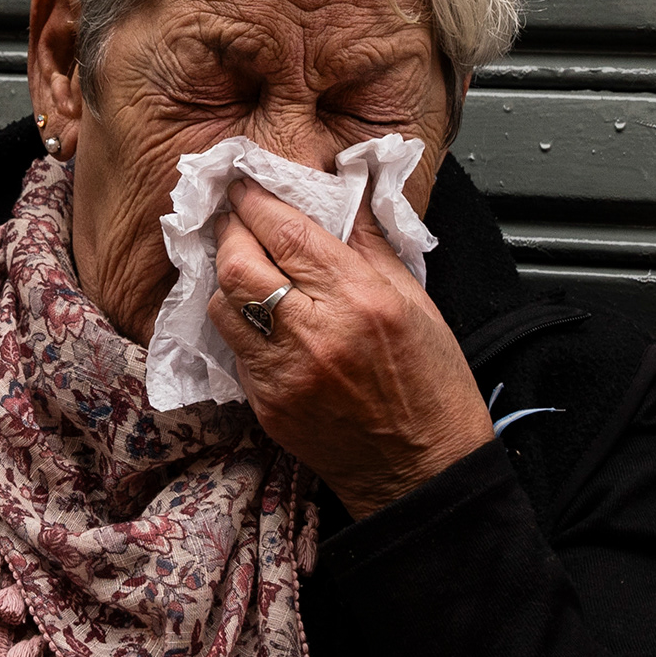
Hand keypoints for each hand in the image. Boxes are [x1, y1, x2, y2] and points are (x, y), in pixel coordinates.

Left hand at [212, 180, 494, 516]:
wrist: (422, 472)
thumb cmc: (432, 386)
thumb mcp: (416, 302)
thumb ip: (370, 243)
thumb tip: (343, 190)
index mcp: (360, 300)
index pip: (286, 232)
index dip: (255, 200)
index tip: (244, 184)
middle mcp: (316, 334)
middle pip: (239, 265)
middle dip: (229, 232)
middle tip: (234, 218)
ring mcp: (285, 374)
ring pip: (223, 306)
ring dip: (227, 278)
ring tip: (244, 265)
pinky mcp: (267, 405)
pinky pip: (234, 349)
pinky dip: (238, 323)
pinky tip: (257, 315)